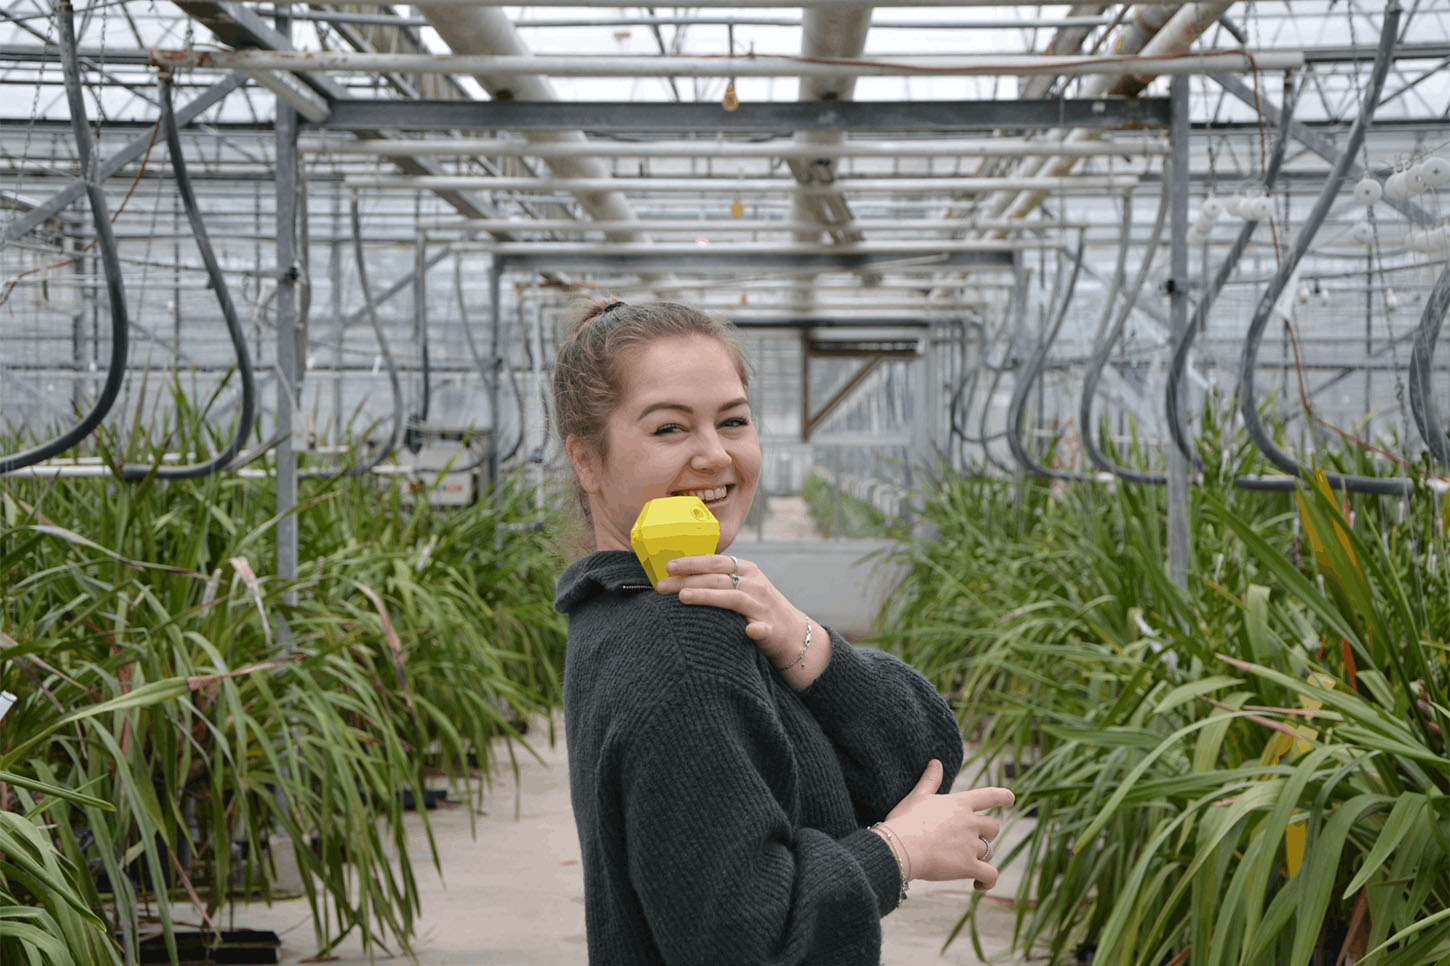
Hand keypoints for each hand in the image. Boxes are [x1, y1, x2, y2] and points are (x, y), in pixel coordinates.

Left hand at [655, 554, 809, 666]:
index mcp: (746, 570)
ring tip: (683, 597)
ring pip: (733, 598)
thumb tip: (680, 573)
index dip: (692, 563)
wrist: (793, 633)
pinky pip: (762, 628)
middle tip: (661, 586)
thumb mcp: (741, 585)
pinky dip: (755, 628)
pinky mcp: (771, 629)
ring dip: (708, 596)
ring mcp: (762, 606)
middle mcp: (754, 585)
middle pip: (717, 579)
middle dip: (687, 580)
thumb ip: (718, 578)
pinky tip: (748, 630)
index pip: (715, 562)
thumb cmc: (757, 608)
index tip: (668, 566)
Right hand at [880, 759, 1013, 889]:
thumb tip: (936, 762)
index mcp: (959, 804)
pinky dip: (988, 881)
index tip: (1011, 798)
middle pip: (993, 827)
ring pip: (989, 851)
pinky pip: (990, 875)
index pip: (988, 795)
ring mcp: (971, 844)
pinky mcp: (969, 866)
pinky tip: (978, 884)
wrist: (900, 847)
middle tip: (971, 843)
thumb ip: (930, 780)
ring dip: (981, 858)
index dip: (1002, 796)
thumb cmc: (905, 820)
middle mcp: (970, 822)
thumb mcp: (917, 796)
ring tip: (964, 865)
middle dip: (986, 835)